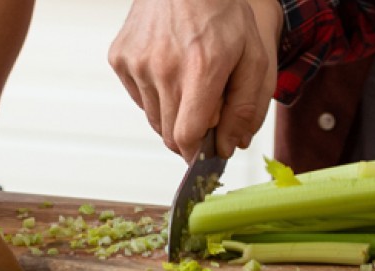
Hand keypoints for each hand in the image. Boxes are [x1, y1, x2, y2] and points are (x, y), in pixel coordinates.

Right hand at [109, 0, 279, 161]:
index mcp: (201, 69)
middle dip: (190, 133)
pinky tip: (169, 69)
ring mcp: (137, 62)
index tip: (209, 151)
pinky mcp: (120, 58)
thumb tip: (231, 146)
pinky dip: (154, 94)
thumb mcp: (255, 57)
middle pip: (169, 134)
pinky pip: (138, 96)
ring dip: (172, 114)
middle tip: (207, 108)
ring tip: (189, 83)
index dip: (198, 153)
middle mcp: (163, 68)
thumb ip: (246, 107)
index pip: (187, 137)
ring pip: (152, 118)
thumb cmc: (223, 14)